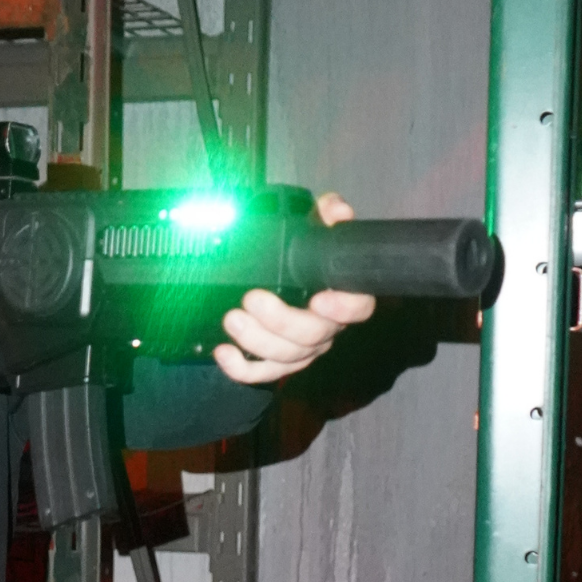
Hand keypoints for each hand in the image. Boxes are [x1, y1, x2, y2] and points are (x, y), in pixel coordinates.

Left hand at [213, 193, 376, 383]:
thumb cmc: (304, 258)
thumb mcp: (318, 231)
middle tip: (251, 299)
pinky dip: (242, 368)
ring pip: (288, 357)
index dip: (344, 308)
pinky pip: (263, 373)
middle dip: (281, 321)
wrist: (279, 283)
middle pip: (314, 335)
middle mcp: (326, 327)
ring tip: (232, 319)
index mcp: (342, 297)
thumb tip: (336, 208)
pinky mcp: (278, 362)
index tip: (320, 298)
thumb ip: (329, 216)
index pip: (359, 307)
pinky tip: (222, 352)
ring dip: (257, 341)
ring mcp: (303, 348)